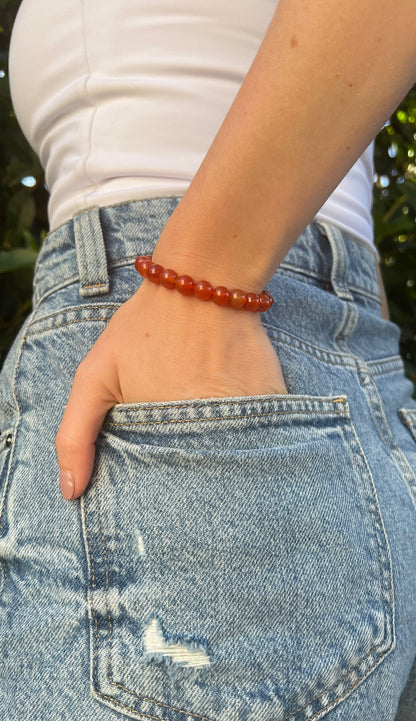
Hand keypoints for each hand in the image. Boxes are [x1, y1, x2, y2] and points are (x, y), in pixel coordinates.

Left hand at [55, 280, 286, 499]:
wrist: (200, 283)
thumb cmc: (144, 329)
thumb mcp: (94, 376)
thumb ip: (75, 435)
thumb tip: (69, 492)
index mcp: (168, 436)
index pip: (167, 486)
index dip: (160, 487)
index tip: (157, 476)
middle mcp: (212, 434)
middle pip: (204, 476)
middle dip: (193, 476)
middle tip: (185, 451)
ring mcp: (246, 418)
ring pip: (236, 458)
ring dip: (224, 455)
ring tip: (212, 435)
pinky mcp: (272, 401)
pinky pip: (266, 433)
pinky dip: (254, 434)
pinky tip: (239, 415)